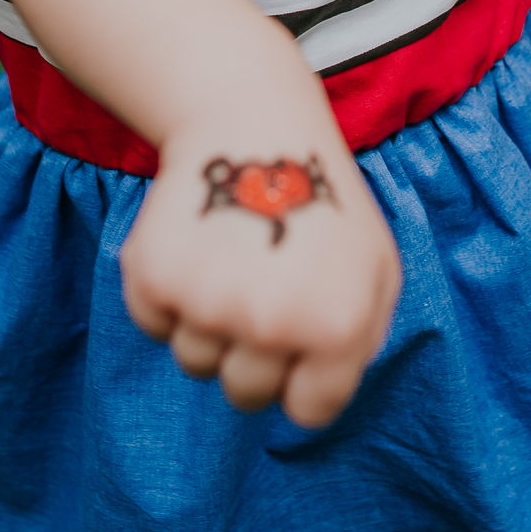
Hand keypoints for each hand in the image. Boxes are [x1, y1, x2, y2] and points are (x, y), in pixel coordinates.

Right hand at [120, 120, 401, 427]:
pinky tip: (196, 243)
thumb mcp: (375, 264)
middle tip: (259, 289)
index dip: (300, 379)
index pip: (306, 410)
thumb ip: (362, 338)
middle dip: (250, 354)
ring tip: (229, 257)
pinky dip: (166, 294)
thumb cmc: (319, 197)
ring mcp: (210, 300)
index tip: (297, 337)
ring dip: (207, 322)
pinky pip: (154, 324)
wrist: (251, 121)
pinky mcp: (154, 275)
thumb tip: (316, 393)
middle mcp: (274, 322)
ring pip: (195, 360)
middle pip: (244, 394)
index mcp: (339, 326)